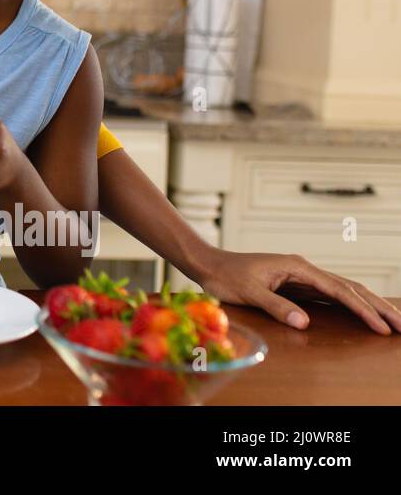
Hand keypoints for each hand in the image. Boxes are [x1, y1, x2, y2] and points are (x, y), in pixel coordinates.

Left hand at [192, 248, 400, 334]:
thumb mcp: (248, 292)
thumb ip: (276, 306)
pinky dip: (349, 305)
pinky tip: (362, 313)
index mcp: (297, 267)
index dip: (361, 309)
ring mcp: (301, 276)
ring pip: (342, 291)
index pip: (338, 290)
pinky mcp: (296, 285)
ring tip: (391, 321)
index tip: (380, 326)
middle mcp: (303, 269)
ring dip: (367, 305)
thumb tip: (305, 322)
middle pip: (349, 287)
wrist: (208, 264)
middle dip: (377, 306)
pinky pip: (329, 296)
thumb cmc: (225, 276)